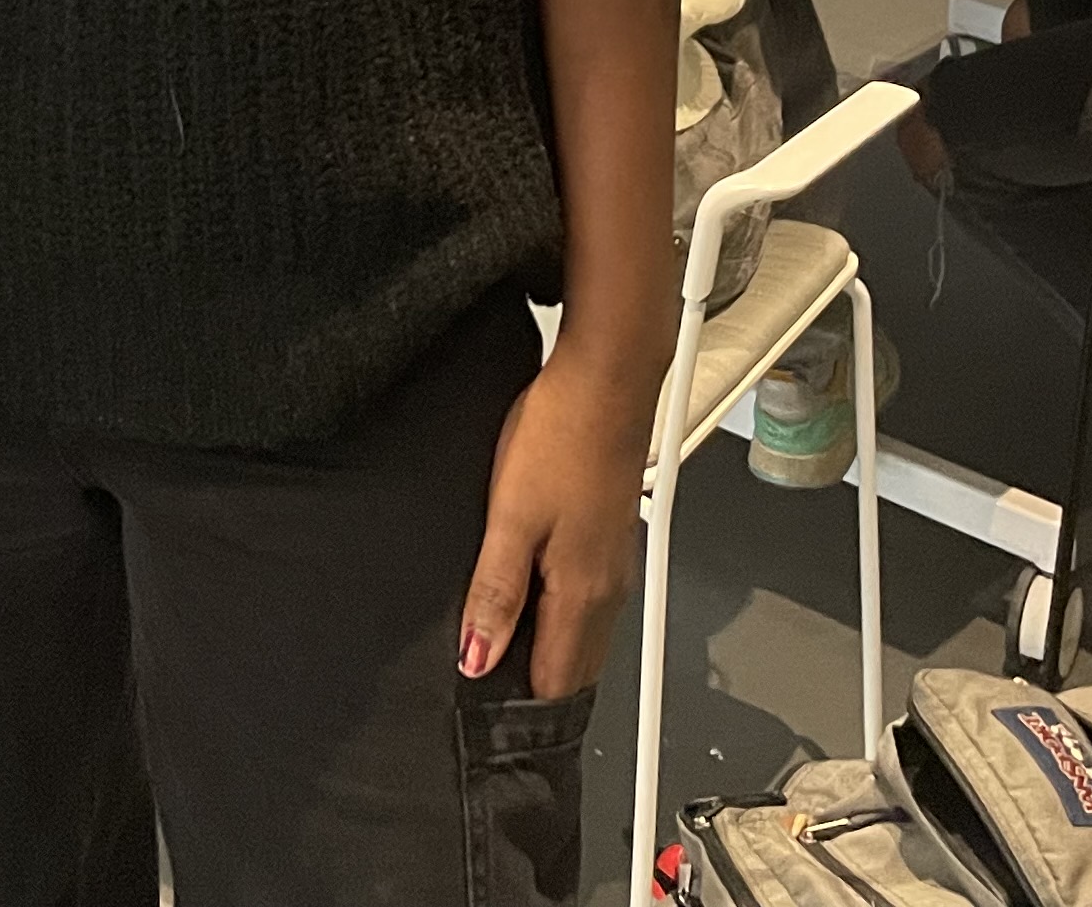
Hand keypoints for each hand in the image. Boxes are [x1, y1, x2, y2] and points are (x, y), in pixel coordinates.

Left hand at [457, 352, 653, 699]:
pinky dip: (559, 611)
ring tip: (498, 649)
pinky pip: (586, 597)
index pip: (559, 684)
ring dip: (546, 649)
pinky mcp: (609, 534)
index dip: (519, 706)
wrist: (607, 377)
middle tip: (485, 691)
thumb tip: (478, 658)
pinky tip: (528, 592)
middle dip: (535, 686)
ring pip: (582, 632)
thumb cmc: (562, 435)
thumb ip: (495, 593)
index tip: (480, 714)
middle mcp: (607, 587)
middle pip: (575, 666)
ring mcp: (613, 561)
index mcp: (582, 593)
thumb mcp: (511, 518)